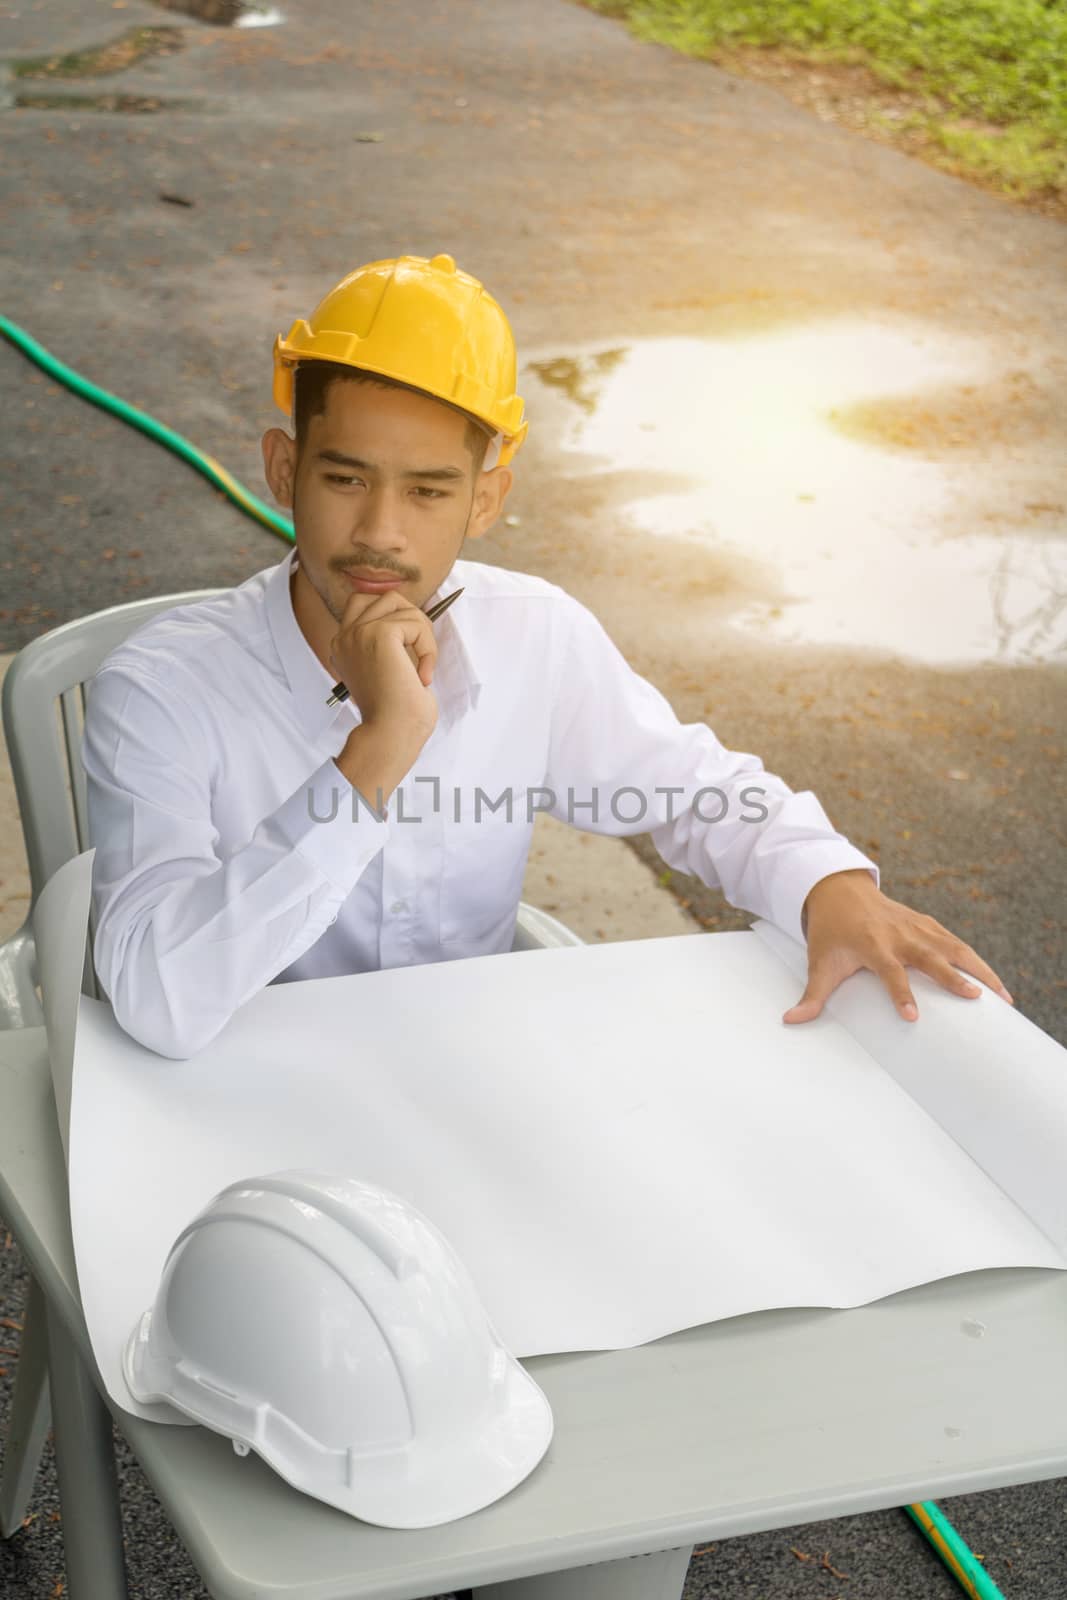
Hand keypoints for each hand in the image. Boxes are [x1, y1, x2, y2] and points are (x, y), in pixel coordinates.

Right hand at [328, 588, 438, 745]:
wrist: (390, 735)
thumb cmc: (394, 714)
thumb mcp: (385, 671)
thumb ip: (388, 646)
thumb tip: (412, 622)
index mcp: (343, 646)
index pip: (366, 605)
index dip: (397, 621)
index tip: (411, 655)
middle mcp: (345, 637)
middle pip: (386, 598)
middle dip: (412, 619)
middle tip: (421, 654)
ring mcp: (359, 633)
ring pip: (404, 607)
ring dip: (423, 635)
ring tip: (423, 667)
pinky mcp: (379, 634)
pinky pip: (415, 623)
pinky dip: (428, 648)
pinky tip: (423, 675)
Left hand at [783, 868, 1013, 1024]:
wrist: (840, 890)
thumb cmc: (831, 932)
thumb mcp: (819, 962)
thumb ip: (811, 995)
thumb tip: (790, 1021)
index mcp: (873, 944)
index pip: (889, 971)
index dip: (900, 993)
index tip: (912, 1017)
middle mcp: (900, 934)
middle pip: (930, 956)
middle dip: (952, 977)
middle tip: (975, 998)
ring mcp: (918, 927)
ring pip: (954, 948)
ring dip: (980, 970)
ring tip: (1004, 998)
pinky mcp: (929, 926)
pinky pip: (957, 943)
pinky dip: (977, 961)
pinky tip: (995, 984)